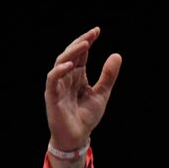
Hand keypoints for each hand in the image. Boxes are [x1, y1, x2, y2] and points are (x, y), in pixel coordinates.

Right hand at [44, 28, 120, 153]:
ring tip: (85, 44)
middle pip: (70, 54)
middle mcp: (66, 77)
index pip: (81, 54)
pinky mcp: (52, 95)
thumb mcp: (102, 94)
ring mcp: (58, 85)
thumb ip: (108, 76)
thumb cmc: (86, 116)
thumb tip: (117, 55)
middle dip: (81, 43)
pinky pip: (52, 79)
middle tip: (92, 33)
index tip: (97, 31)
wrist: (77, 136)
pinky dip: (60, 71)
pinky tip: (71, 65)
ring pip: (61, 63)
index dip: (87, 41)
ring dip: (72, 53)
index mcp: (77, 75)